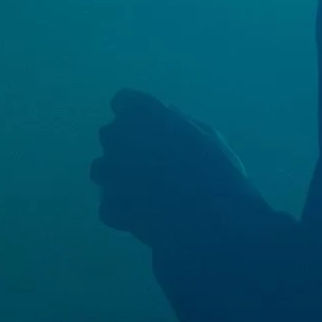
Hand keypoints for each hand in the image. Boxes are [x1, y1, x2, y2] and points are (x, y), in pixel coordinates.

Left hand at [91, 89, 263, 250]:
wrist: (213, 221)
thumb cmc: (218, 173)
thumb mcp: (207, 136)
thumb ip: (179, 122)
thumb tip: (167, 115)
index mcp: (142, 110)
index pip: (124, 101)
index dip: (138, 116)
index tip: (151, 130)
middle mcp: (116, 135)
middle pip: (111, 135)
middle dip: (127, 146)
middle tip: (156, 165)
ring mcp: (108, 171)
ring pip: (102, 169)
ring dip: (118, 176)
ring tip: (151, 193)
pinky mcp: (107, 206)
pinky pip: (110, 205)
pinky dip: (125, 211)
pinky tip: (152, 218)